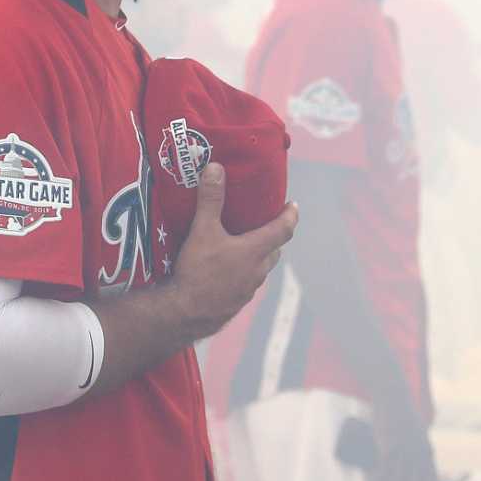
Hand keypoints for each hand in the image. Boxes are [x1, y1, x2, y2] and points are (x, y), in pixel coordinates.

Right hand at [171, 164, 299, 340]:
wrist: (187, 313)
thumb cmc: (198, 270)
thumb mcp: (203, 230)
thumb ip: (210, 199)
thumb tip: (216, 167)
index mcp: (256, 249)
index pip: (284, 229)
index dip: (290, 216)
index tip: (293, 205)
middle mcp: (258, 269)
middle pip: (275, 249)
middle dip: (274, 236)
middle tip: (266, 224)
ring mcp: (249, 288)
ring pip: (261, 268)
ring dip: (259, 256)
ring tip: (245, 246)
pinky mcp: (237, 301)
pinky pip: (247, 282)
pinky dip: (244, 272)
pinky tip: (227, 271)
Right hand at [368, 400, 439, 480]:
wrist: (393, 398)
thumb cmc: (402, 412)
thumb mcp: (418, 430)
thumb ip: (418, 442)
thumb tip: (413, 453)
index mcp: (427, 452)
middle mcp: (419, 455)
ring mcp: (405, 452)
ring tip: (374, 479)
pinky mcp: (390, 446)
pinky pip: (384, 470)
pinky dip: (376, 476)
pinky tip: (370, 474)